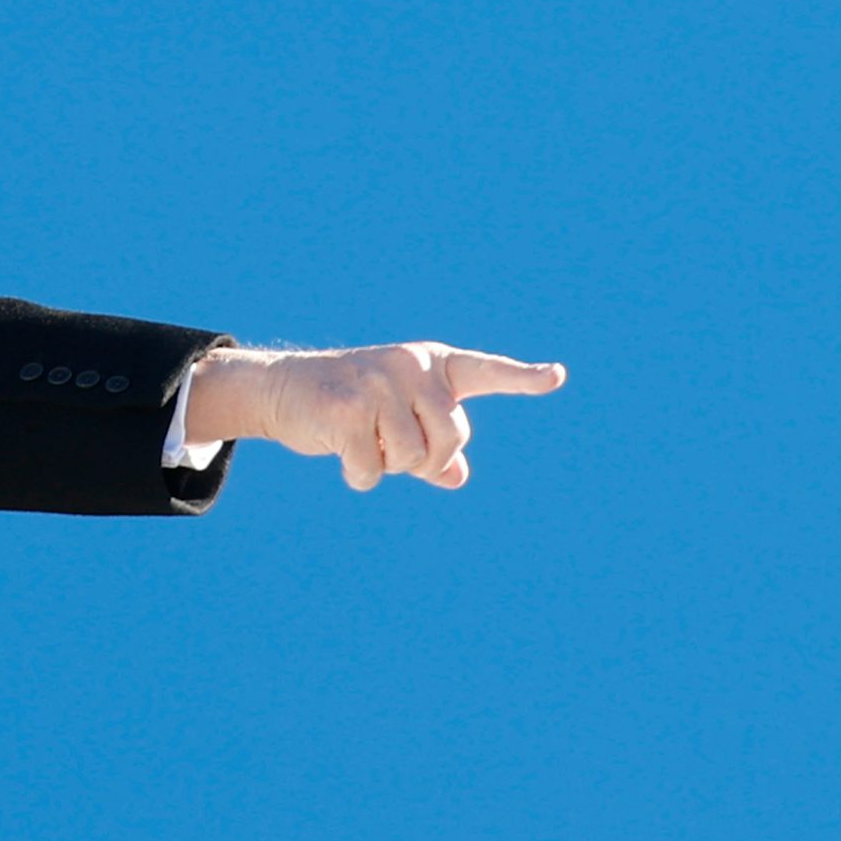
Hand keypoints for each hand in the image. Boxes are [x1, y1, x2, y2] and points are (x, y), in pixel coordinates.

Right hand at [186, 342, 567, 490]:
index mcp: (431, 364)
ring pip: (412, 459)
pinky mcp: (346, 409)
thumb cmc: (348, 405)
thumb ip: (432, 447)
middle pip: (452, 438)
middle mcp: (411, 366)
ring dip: (386, 466)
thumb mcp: (395, 419)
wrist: (283, 387)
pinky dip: (358, 475)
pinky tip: (338, 450)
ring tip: (361, 441)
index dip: (523, 378)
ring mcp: (378, 384)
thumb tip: (457, 476)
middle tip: (392, 449)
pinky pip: (372, 469)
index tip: (556, 376)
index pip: (485, 372)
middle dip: (425, 460)